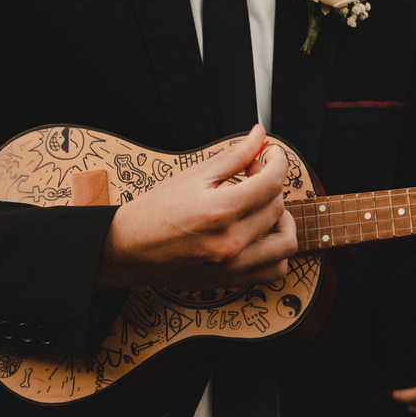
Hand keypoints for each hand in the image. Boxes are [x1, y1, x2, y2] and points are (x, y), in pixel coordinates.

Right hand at [96, 125, 297, 289]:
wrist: (128, 249)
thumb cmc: (156, 211)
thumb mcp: (194, 176)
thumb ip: (234, 155)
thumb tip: (260, 135)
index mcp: (220, 210)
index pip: (272, 182)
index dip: (278, 161)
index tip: (272, 155)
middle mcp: (231, 241)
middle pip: (277, 207)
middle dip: (272, 185)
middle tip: (253, 177)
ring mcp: (234, 265)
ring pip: (287, 242)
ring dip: (282, 221)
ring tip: (265, 209)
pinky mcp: (233, 281)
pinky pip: (276, 270)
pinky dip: (277, 252)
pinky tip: (262, 236)